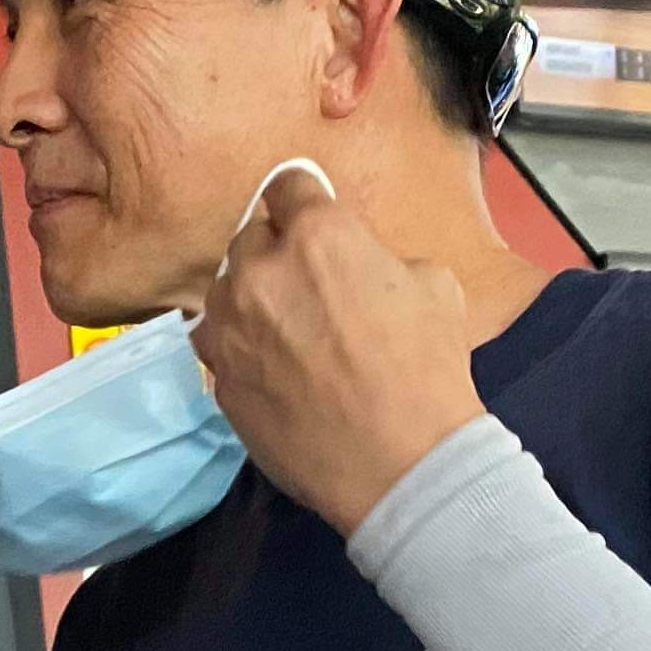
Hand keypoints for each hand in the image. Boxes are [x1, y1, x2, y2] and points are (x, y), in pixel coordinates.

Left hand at [190, 165, 484, 536]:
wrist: (399, 462)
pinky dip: (238, 347)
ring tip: (284, 329)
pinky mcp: (217, 378)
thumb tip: (361, 264)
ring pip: (224, 291)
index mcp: (317, 236)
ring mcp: (229, 328)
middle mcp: (259, 272)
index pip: (289, 187)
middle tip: (305, 283)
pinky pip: (218, 345)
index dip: (304, 200)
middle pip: (249, 238)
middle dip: (275, 253)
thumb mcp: (433, 285)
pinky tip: (270, 367)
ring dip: (249, 300)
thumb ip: (380, 258)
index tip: (309, 216)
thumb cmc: (426, 370)